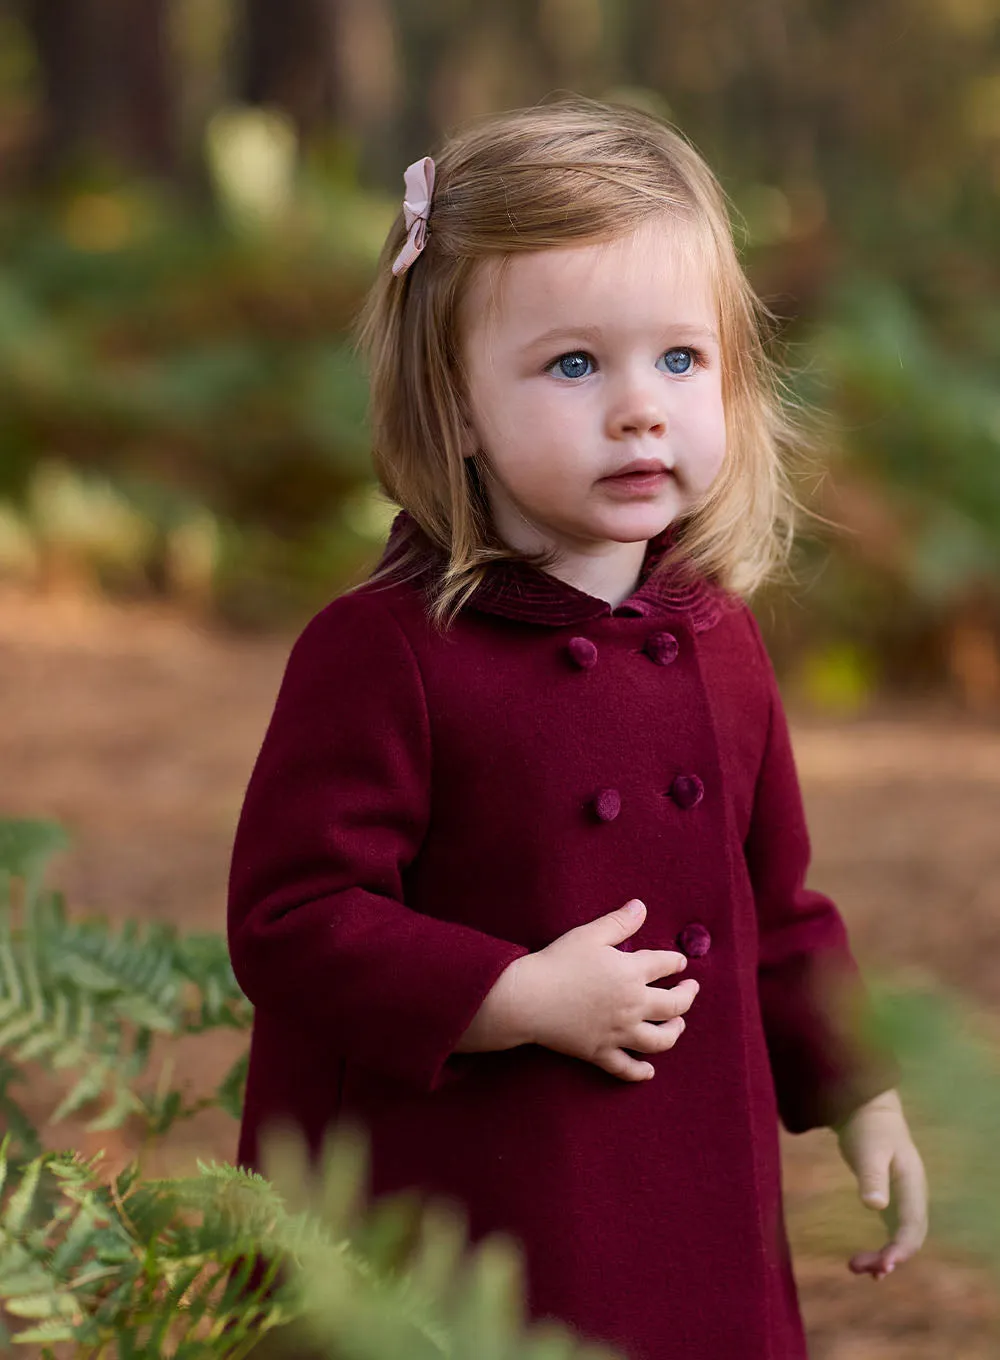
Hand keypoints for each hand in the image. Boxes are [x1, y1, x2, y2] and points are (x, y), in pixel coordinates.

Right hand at [513, 898, 698, 1080]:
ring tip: (678, 1025)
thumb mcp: (589, 935)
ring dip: (674, 1032)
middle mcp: (632, 1005)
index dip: (676, 962)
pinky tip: (648, 1071)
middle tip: (691, 990)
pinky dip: (640, 1072)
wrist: (527, 999)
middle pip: (673, 1005)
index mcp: (631, 973)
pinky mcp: (600, 1052)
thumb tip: (641, 906)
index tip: (680, 962)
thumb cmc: (557, 962)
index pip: (665, 965)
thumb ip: (619, 922)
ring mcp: (618, 1033)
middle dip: (687, 996)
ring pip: (659, 1041)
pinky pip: (626, 1068)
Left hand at [835, 1087, 927, 1279]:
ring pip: (901, 1238)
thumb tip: (875, 1207)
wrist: (865, 1109)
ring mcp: (904, 1199)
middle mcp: (913, 1197)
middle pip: (909, 1238)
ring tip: (856, 1268)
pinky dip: (883, 1248)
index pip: (912, 1226)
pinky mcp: (891, 1199)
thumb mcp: (868, 1151)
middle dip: (889, 1258)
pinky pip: (893, 1232)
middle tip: (859, 1268)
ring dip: (884, 1256)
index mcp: (912, 1186)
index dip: (900, 1249)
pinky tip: (867, 1261)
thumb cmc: (868, 1128)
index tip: (883, 1266)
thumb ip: (872, 1177)